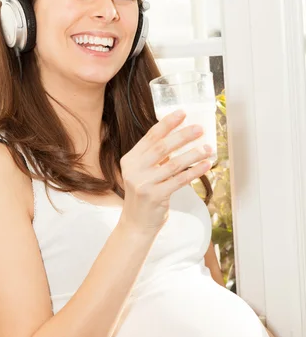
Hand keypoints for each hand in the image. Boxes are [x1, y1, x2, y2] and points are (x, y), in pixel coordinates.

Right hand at [119, 110, 211, 234]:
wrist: (136, 224)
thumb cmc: (144, 195)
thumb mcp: (144, 173)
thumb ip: (156, 157)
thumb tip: (181, 137)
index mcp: (130, 159)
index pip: (150, 136)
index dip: (167, 123)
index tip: (182, 113)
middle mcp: (134, 169)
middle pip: (162, 147)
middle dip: (183, 136)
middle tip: (199, 128)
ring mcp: (144, 183)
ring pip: (173, 164)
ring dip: (193, 154)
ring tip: (207, 148)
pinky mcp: (155, 196)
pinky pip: (179, 180)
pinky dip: (194, 171)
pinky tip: (206, 165)